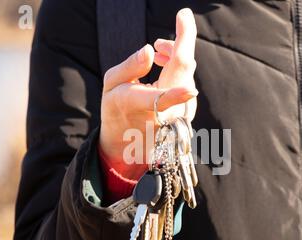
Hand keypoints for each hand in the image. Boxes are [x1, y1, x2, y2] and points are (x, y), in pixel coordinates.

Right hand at [99, 8, 197, 179]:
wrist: (128, 138)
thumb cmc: (116, 109)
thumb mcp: (111, 86)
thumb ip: (129, 67)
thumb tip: (149, 50)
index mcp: (143, 106)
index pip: (161, 100)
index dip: (175, 95)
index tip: (190, 91)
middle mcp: (165, 112)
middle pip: (183, 70)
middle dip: (180, 42)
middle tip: (162, 38)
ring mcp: (179, 113)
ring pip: (187, 73)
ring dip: (175, 55)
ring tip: (157, 53)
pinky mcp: (187, 111)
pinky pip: (189, 81)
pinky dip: (178, 67)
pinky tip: (164, 64)